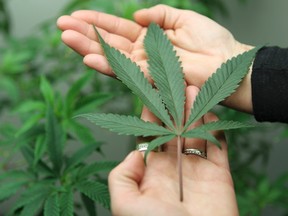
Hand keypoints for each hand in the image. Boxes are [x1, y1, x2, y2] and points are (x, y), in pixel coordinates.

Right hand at [57, 4, 252, 112]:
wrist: (227, 63)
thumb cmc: (211, 42)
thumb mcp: (183, 18)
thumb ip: (159, 15)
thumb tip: (136, 13)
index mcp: (150, 40)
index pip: (119, 30)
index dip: (99, 23)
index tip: (78, 15)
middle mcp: (144, 55)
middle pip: (109, 44)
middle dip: (86, 34)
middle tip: (62, 26)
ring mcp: (146, 68)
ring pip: (112, 57)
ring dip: (88, 48)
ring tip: (66, 38)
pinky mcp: (151, 79)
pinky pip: (126, 72)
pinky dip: (107, 65)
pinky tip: (88, 58)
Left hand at [108, 86, 238, 215]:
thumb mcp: (125, 204)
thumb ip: (123, 176)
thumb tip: (134, 153)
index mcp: (153, 174)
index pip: (152, 137)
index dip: (151, 115)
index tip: (150, 94)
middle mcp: (175, 169)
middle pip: (175, 130)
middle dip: (174, 108)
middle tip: (173, 85)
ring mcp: (198, 170)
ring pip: (196, 134)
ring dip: (194, 112)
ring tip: (191, 90)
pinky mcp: (219, 175)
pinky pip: (217, 146)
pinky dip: (214, 128)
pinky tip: (208, 110)